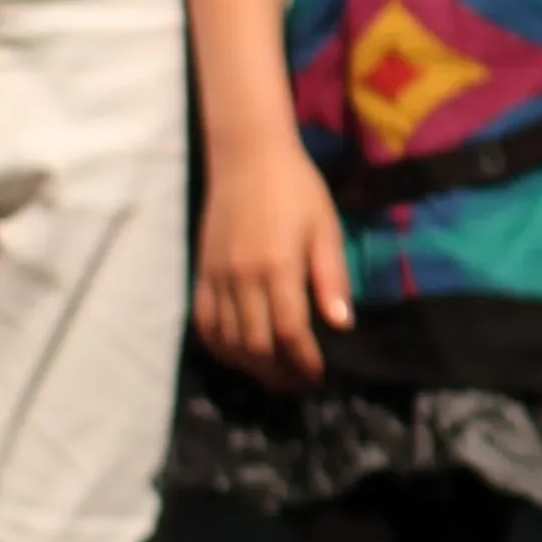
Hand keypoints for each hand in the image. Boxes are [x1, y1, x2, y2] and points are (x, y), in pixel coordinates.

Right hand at [197, 152, 353, 386]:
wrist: (246, 158)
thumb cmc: (296, 189)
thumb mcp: (325, 229)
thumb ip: (331, 278)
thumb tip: (340, 325)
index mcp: (277, 267)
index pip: (288, 332)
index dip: (303, 362)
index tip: (317, 375)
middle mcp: (241, 278)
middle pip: (254, 346)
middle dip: (278, 373)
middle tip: (299, 382)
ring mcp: (216, 278)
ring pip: (226, 341)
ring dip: (250, 366)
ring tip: (274, 373)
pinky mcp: (200, 274)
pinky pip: (203, 323)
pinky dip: (219, 347)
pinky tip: (239, 353)